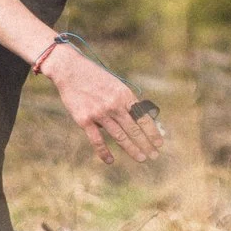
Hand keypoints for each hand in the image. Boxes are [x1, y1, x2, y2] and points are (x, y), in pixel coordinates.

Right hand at [45, 50, 162, 165]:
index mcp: (124, 95)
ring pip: (119, 136)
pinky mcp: (84, 120)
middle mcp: (114, 105)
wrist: (70, 70)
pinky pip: (97, 140)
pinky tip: (110, 160)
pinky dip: (104, 152)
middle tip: (155, 155)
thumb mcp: (116, 85)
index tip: (160, 143)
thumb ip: (126, 102)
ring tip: (141, 158)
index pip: (143, 117)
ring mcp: (99, 113)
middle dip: (146, 144)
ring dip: (132, 149)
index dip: (152, 132)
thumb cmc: (96, 78)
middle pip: (134, 129)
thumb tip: (139, 121)